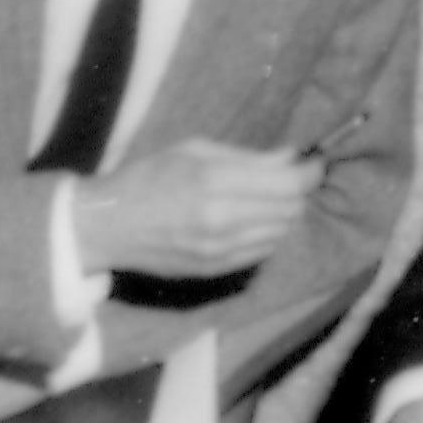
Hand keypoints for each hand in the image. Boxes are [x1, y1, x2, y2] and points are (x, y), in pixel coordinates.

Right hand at [72, 139, 320, 277]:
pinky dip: (266, 234)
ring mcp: (219, 250)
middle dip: (297, 192)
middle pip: (291, 209)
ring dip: (283, 215)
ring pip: (280, 233)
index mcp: (214, 181)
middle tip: (289, 178)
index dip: (310, 172)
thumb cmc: (147, 177)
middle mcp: (222, 219)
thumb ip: (247, 157)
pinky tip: (250, 220)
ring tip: (266, 198)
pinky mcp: (215, 271)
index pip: (288, 183)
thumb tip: (291, 157)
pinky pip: (262, 253)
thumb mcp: (193, 151)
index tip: (314, 163)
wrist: (108, 226)